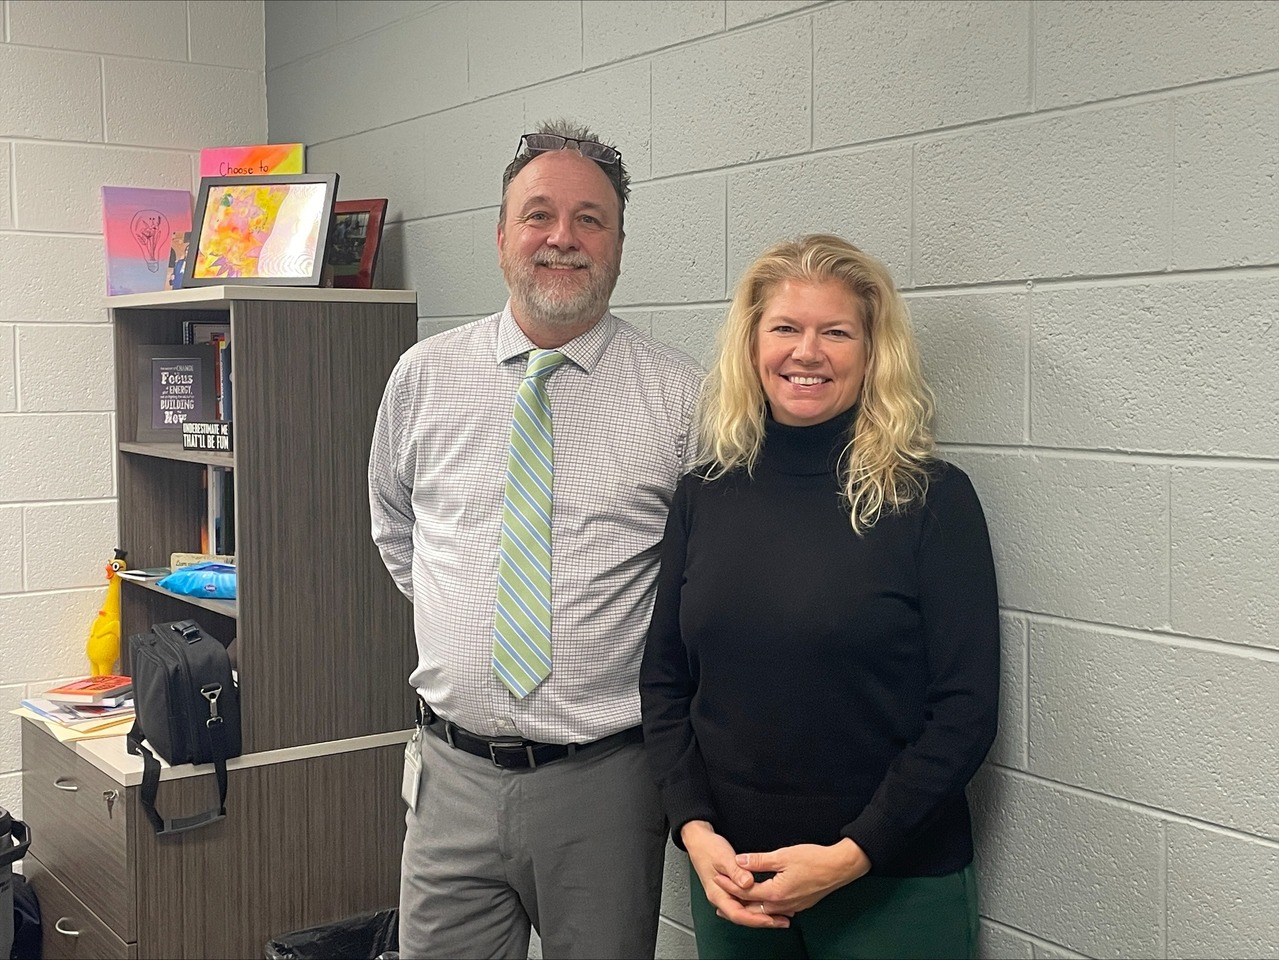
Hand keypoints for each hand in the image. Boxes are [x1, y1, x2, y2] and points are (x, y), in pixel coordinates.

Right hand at [681, 821, 790, 928]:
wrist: (700, 841)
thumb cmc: (708, 848)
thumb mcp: (723, 858)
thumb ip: (736, 872)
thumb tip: (748, 884)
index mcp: (717, 894)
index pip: (737, 914)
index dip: (755, 919)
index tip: (771, 920)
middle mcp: (722, 898)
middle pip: (743, 916)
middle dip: (763, 920)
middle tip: (783, 921)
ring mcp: (726, 895)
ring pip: (745, 910)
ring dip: (762, 913)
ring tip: (781, 915)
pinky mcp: (731, 890)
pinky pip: (745, 902)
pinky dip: (758, 904)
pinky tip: (769, 903)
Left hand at [723, 839, 870, 914]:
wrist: (839, 867)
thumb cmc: (814, 859)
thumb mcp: (783, 855)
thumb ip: (759, 861)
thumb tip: (740, 861)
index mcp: (776, 892)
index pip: (746, 891)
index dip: (730, 884)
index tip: (718, 877)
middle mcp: (783, 904)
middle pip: (753, 908)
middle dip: (736, 902)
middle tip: (720, 899)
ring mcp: (792, 907)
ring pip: (765, 912)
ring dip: (750, 907)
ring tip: (737, 902)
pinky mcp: (799, 905)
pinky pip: (777, 911)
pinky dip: (764, 908)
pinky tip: (762, 903)